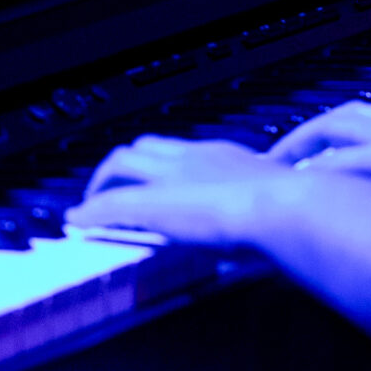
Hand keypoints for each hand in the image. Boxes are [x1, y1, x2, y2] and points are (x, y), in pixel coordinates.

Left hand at [69, 134, 292, 245]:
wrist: (285, 205)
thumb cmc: (292, 208)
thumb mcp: (274, 199)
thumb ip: (263, 202)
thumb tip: (268, 217)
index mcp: (220, 155)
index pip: (176, 148)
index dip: (156, 161)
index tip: (150, 176)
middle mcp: (191, 158)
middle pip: (142, 147)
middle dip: (122, 165)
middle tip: (110, 188)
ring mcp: (170, 177)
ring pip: (121, 163)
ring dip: (102, 182)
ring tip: (91, 205)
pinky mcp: (152, 202)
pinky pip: (110, 203)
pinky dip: (91, 212)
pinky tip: (78, 223)